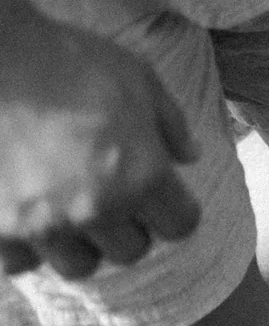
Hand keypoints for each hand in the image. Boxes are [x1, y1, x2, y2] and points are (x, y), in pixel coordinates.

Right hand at [0, 17, 200, 279]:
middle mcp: (95, 209)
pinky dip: (29, 247)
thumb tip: (191, 157)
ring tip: (72, 213)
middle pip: (130, 251)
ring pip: (78, 265)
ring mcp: (41, 224)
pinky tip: (29, 217)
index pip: (180, 225)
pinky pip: (20, 263)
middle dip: (130, 228)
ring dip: (82, 243)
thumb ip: (171, 123)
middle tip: (116, 201)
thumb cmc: (70, 60)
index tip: (165, 198)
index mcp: (142, 174)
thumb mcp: (140, 78)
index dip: (176, 211)